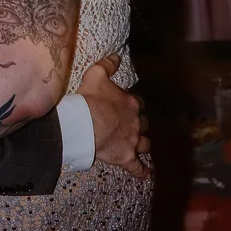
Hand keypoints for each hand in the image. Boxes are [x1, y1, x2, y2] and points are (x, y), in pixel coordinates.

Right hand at [77, 54, 150, 178]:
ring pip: (144, 144)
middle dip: (139, 124)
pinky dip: (142, 171)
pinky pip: (137, 167)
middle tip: (130, 125)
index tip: (127, 105)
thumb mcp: (96, 74)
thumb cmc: (90, 99)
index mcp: (131, 103)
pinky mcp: (125, 157)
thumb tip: (117, 56)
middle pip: (143, 124)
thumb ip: (108, 64)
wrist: (85, 123)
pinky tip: (146, 175)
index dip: (133, 105)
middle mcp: (135, 123)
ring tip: (139, 145)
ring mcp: (132, 141)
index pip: (138, 103)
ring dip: (142, 144)